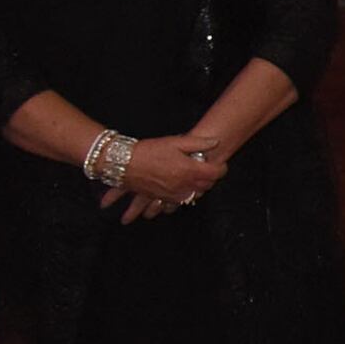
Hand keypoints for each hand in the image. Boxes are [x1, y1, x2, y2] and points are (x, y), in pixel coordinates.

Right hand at [106, 134, 227, 220]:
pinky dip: (184, 196)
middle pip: (207, 186)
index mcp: (189, 170)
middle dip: (210, 178)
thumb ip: (198, 143)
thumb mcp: (175, 142)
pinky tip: (182, 190)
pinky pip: (179, 201)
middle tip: (208, 170)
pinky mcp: (162, 198)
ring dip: (198, 188)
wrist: (123, 163)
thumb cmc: (149, 151)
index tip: (220, 164)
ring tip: (196, 179)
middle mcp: (184, 185)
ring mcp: (173, 194)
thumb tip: (216, 143)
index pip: (216, 174)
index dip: (221, 168)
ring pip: (195, 195)